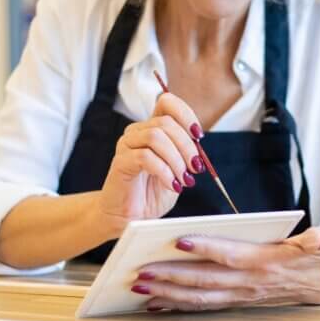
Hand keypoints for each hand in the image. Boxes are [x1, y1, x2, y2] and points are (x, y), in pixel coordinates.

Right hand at [98, 92, 206, 227]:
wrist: (131, 218)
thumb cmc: (152, 194)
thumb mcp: (178, 170)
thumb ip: (186, 153)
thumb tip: (199, 144)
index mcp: (152, 128)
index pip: (167, 103)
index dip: (186, 114)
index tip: (198, 136)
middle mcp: (138, 132)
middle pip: (166, 122)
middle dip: (187, 146)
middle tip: (195, 168)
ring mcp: (127, 145)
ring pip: (156, 137)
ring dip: (176, 159)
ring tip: (183, 179)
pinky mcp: (121, 162)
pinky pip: (145, 157)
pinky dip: (164, 171)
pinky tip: (172, 185)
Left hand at [130, 227, 319, 310]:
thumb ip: (317, 242)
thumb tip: (319, 239)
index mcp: (266, 262)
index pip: (231, 255)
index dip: (206, 249)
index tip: (179, 240)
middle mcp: (250, 283)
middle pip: (206, 280)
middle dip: (172, 277)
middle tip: (141, 271)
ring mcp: (242, 295)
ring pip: (199, 297)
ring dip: (168, 294)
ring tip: (139, 288)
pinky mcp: (237, 301)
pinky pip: (203, 306)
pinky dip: (178, 306)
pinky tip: (155, 304)